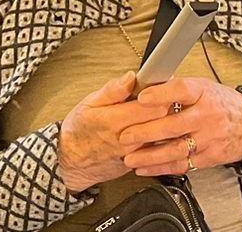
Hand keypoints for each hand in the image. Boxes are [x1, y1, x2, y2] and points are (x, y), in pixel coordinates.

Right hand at [59, 73, 168, 193]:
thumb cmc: (79, 130)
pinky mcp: (140, 163)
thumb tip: (131, 77)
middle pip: (163, 121)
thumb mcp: (88, 104)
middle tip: (165, 95)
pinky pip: (160, 150)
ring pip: (165, 137)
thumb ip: (112, 90)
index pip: (152, 107)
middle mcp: (127, 140)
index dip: (161, 93)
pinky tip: (157, 129)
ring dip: (167, 123)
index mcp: (113, 121)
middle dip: (168, 106)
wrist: (73, 162)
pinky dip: (163, 138)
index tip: (162, 83)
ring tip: (159, 112)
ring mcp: (135, 155)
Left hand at [121, 77, 241, 175]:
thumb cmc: (220, 103)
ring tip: (129, 158)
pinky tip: (144, 168)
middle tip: (125, 136)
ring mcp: (208, 138)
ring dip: (150, 155)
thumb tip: (147, 84)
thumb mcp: (203, 87)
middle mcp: (206, 115)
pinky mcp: (208, 157)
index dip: (161, 94)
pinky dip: (161, 168)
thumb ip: (177, 88)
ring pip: (176, 149)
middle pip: (174, 124)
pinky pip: (182, 164)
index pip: (181, 90)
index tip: (141, 98)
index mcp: (203, 93)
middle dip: (146, 132)